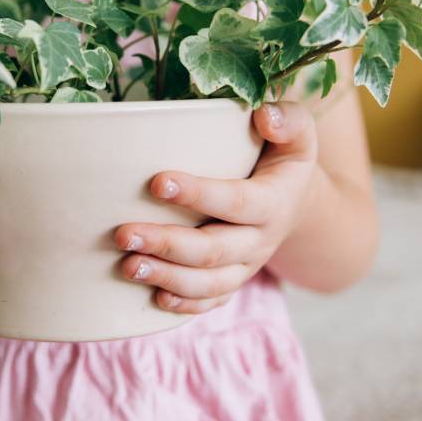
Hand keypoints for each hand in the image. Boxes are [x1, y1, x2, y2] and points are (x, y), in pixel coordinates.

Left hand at [114, 100, 320, 313]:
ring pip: (208, 283)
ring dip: (166, 277)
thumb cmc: (283, 157)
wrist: (295, 202)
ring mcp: (245, 267)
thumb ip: (289, 119)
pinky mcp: (231, 282)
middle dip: (167, 244)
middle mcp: (259, 241)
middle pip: (213, 251)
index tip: (157, 181)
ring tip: (127, 266)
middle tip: (123, 233)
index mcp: (273, 203)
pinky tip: (153, 298)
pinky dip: (184, 305)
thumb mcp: (299, 135)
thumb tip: (263, 115)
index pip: (235, 201)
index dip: (198, 194)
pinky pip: (210, 302)